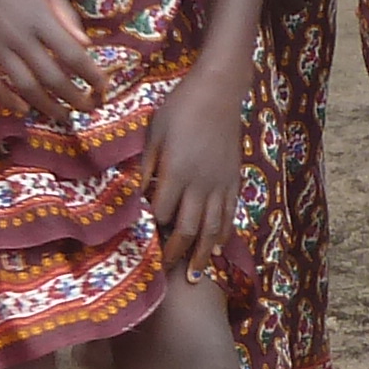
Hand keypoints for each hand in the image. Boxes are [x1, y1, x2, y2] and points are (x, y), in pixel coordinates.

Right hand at [0, 0, 96, 119]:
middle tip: (88, 109)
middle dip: (74, 99)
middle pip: (52, 77)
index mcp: (40, 18)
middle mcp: (19, 36)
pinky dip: (7, 100)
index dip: (91, 75)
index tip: (103, 87)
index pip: (73, 55)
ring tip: (61, 117)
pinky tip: (22, 109)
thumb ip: (65, 14)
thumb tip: (85, 45)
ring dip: (46, 106)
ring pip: (24, 86)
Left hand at [141, 73, 245, 271]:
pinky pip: (230, 215)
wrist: (219, 91)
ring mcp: (221, 184)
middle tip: (162, 271)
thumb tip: (134, 195)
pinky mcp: (234, 180)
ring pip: (214, 229)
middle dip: (174, 253)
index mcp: (177, 171)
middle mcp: (202, 183)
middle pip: (188, 229)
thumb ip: (146, 167)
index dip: (150, 230)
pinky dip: (223, 236)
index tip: (139, 243)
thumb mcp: (153, 134)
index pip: (161, 212)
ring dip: (202, 255)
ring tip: (194, 277)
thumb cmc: (179, 109)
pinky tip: (217, 250)